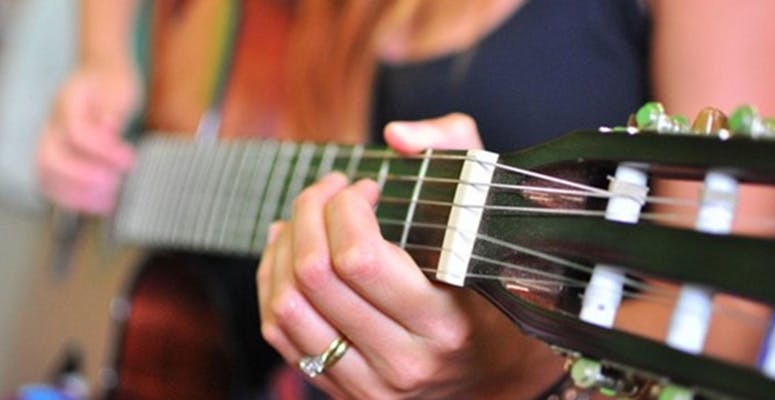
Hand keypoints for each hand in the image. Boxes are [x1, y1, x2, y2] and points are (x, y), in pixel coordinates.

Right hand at [36, 63, 139, 214]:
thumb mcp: (122, 90)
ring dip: (76, 193)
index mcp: (69, 102)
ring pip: (46, 173)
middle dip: (83, 177)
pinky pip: (51, 181)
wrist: (97, 73)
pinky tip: (99, 205)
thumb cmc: (113, 83)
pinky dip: (72, 198)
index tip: (131, 160)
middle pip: (50, 158)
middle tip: (115, 183)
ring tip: (108, 202)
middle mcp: (53, 123)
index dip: (105, 151)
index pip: (78, 132)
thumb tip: (109, 130)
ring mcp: (49, 140)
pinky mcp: (55, 154)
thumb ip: (113, 112)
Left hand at [258, 113, 564, 398]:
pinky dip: (273, 283)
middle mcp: (402, 360)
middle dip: (308, 211)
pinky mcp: (343, 391)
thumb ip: (457, 151)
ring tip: (302, 218)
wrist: (497, 372)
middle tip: (327, 190)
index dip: (345, 207)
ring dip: (284, 246)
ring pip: (288, 306)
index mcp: (444, 321)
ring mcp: (368, 383)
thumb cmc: (495, 288)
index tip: (365, 188)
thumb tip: (396, 136)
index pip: (359, 257)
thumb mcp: (491, 214)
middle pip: (315, 276)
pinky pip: (280, 335)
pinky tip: (286, 253)